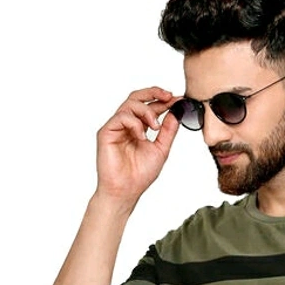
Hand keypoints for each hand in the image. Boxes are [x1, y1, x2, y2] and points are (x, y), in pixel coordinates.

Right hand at [95, 86, 180, 202]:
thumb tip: (176, 113)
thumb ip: (168, 131)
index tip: (178, 99)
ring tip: (155, 126)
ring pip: (129, 104)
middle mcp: (126, 125)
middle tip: (168, 96)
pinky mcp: (106, 132)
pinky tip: (142, 136)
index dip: (163, 101)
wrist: (127, 191)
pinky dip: (134, 123)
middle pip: (137, 98)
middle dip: (154, 93)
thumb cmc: (140, 175)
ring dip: (146, 111)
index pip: (150, 107)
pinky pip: (121, 117)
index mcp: (139, 128)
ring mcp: (116, 127)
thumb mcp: (161, 149)